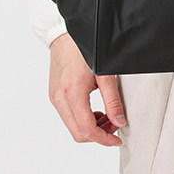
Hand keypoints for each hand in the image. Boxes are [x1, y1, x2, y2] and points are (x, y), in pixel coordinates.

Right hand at [48, 32, 125, 146]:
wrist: (66, 33)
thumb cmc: (87, 49)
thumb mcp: (106, 73)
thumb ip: (112, 99)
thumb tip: (120, 121)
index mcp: (72, 93)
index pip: (86, 129)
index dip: (104, 139)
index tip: (117, 139)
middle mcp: (59, 99)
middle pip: (78, 132)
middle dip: (98, 134)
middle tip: (116, 125)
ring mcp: (55, 97)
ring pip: (72, 126)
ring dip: (91, 127)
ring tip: (108, 115)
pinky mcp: (54, 94)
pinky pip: (68, 116)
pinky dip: (83, 118)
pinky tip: (96, 109)